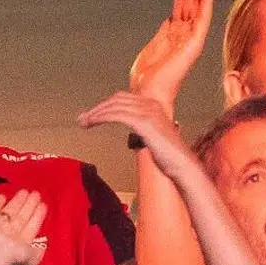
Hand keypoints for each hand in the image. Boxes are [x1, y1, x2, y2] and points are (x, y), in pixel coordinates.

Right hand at [0, 190, 47, 264]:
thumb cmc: (12, 257)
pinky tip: (2, 197)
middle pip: (21, 216)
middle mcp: (9, 234)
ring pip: (10, 210)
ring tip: (26, 192)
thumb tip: (42, 246)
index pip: (31, 226)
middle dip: (29, 205)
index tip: (43, 205)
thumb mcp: (32, 260)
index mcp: (20, 243)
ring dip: (18, 200)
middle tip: (36, 194)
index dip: (38, 216)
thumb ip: (39, 252)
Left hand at [79, 91, 195, 178]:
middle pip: (117, 99)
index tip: (92, 115)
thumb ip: (145, 133)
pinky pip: (116, 114)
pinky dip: (102, 117)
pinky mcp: (143, 122)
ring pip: (114, 106)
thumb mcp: (155, 139)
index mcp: (153, 105)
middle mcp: (151, 104)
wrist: (182, 165)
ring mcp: (147, 111)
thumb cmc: (170, 158)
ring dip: (96, 113)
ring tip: (83, 122)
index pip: (124, 99)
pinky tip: (92, 123)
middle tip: (82, 119)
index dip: (106, 105)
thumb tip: (135, 136)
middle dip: (98, 108)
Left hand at [129, 0, 213, 111]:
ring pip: (197, 4)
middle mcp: (184, 34)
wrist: (147, 98)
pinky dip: (206, 1)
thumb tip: (168, 20)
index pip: (180, 2)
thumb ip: (161, 34)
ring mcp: (190, 38)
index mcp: (173, 34)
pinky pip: (202, 18)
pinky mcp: (193, 44)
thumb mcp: (151, 50)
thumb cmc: (147, 82)